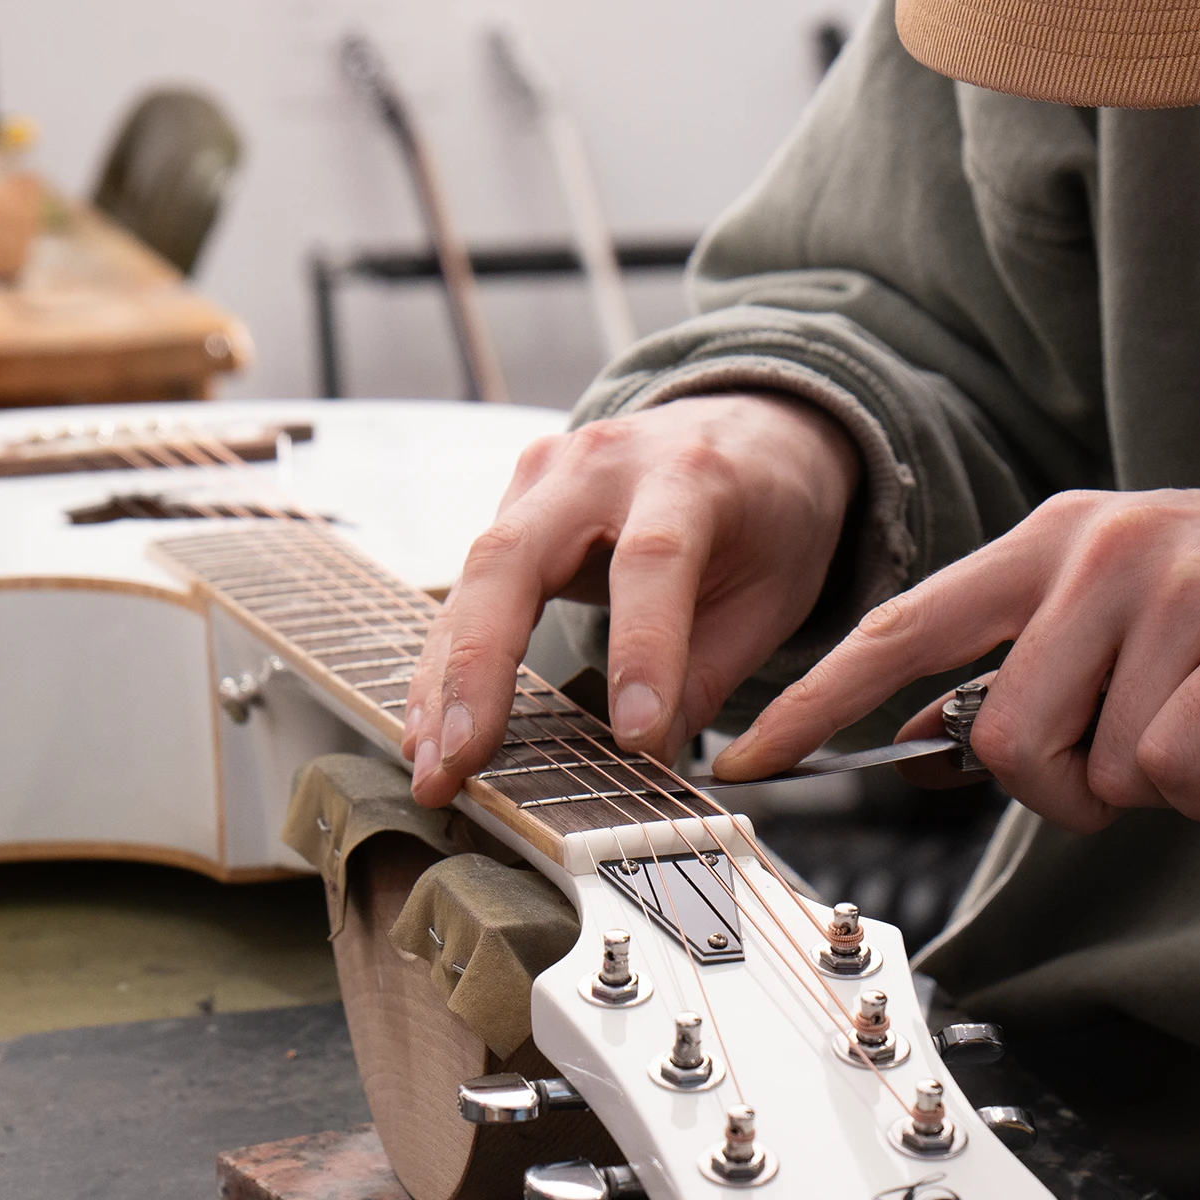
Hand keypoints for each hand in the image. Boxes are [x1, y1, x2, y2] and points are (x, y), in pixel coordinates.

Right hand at [402, 392, 860, 806]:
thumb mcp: (769, 595)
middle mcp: (602, 464)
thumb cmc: (768, 518)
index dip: (641, 651)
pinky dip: (449, 662)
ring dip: (444, 681)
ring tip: (432, 767)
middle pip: (515, 557)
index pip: (652, 560)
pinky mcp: (516, 501)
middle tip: (462, 761)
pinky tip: (430, 727)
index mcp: (690, 474)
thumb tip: (651, 768)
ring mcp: (546, 476)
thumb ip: (707, 676)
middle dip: (480, 669)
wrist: (752, 431)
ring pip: (475, 576)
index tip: (636, 742)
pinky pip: (470, 586)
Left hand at [713, 481, 1199, 831]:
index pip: (901, 628)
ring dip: (1155, 785)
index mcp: (1046, 545)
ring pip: (1094, 770)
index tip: (750, 753)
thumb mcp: (1116, 615)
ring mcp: (1171, 586)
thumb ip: (1022, 667)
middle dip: (1062, 789)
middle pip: (999, 743)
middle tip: (1138, 756)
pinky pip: (1176, 773)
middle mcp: (1095, 552)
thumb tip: (922, 735)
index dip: (816, 698)